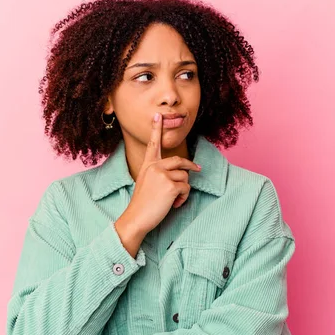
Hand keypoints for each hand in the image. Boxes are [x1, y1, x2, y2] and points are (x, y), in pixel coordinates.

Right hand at [117, 112, 200, 236]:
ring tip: (173, 200)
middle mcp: (154, 167)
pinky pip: (186, 188)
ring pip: (185, 176)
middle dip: (191, 165)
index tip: (158, 116)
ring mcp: (162, 175)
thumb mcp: (146, 183)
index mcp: (148, 165)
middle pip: (179, 160)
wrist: (136, 218)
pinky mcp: (171, 185)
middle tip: (198, 168)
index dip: (156, 129)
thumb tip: (179, 174)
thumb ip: (158, 174)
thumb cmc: (142, 204)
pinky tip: (174, 205)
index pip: (153, 144)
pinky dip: (183, 198)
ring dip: (183, 190)